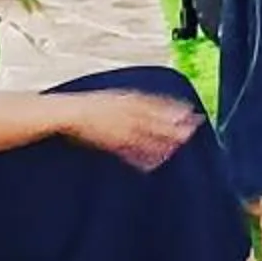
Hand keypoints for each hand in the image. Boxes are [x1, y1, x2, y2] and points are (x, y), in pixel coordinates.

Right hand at [72, 89, 199, 170]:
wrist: (66, 112)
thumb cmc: (89, 106)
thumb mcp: (115, 97)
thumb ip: (132, 102)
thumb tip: (145, 102)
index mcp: (127, 99)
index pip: (155, 102)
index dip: (174, 106)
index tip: (190, 109)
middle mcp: (126, 112)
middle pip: (155, 119)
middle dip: (175, 124)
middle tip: (195, 127)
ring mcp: (119, 127)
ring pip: (146, 135)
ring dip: (164, 140)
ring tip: (180, 145)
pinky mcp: (110, 142)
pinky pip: (130, 151)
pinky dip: (143, 157)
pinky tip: (155, 163)